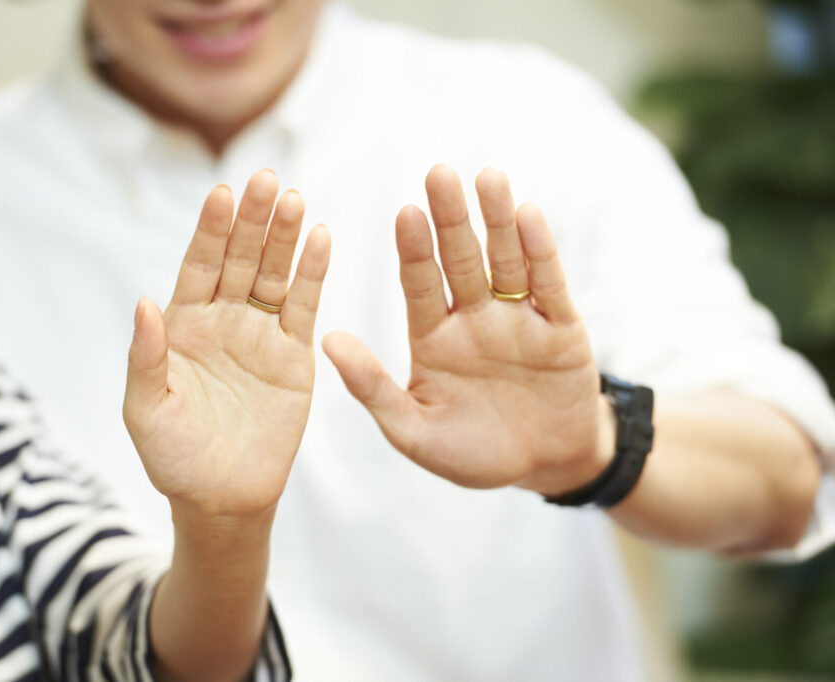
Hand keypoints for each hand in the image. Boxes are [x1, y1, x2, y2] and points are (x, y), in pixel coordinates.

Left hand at [124, 170, 330, 519]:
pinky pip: (305, 308)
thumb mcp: (145, 409)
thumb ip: (146, 356)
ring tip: (295, 200)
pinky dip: (313, 274)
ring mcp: (260, 336)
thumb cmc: (173, 457)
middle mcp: (223, 321)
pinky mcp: (294, 357)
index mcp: (183, 326)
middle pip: (241, 259)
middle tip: (267, 179)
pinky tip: (320, 239)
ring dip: (285, 238)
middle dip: (253, 220)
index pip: (199, 265)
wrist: (221, 498)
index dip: (211, 231)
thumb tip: (143, 302)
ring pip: (275, 275)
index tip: (223, 193)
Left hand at [323, 164, 604, 493]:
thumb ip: (372, 387)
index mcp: (433, 338)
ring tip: (486, 177)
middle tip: (438, 173)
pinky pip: (549, 284)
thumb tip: (326, 341)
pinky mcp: (560, 328)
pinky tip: (528, 214)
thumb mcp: (413, 431)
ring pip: (505, 261)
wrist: (545, 467)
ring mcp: (518, 319)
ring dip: (497, 221)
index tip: (404, 212)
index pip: (420, 284)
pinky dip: (540, 251)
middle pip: (459, 259)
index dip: (414, 249)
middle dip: (450, 218)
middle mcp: (473, 319)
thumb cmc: (472, 453)